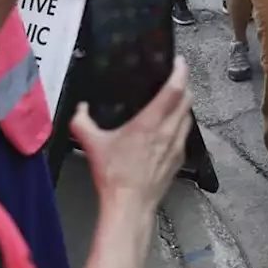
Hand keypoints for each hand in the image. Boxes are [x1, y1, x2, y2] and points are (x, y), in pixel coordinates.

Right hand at [71, 58, 193, 207]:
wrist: (130, 205)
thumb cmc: (114, 176)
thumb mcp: (92, 144)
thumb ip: (82, 122)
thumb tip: (79, 109)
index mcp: (150, 123)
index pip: (174, 89)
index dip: (180, 71)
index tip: (180, 61)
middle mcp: (168, 131)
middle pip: (187, 99)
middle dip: (184, 85)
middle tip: (175, 78)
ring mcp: (177, 146)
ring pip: (188, 117)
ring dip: (184, 105)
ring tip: (173, 100)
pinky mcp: (179, 159)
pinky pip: (185, 135)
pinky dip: (181, 125)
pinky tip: (170, 128)